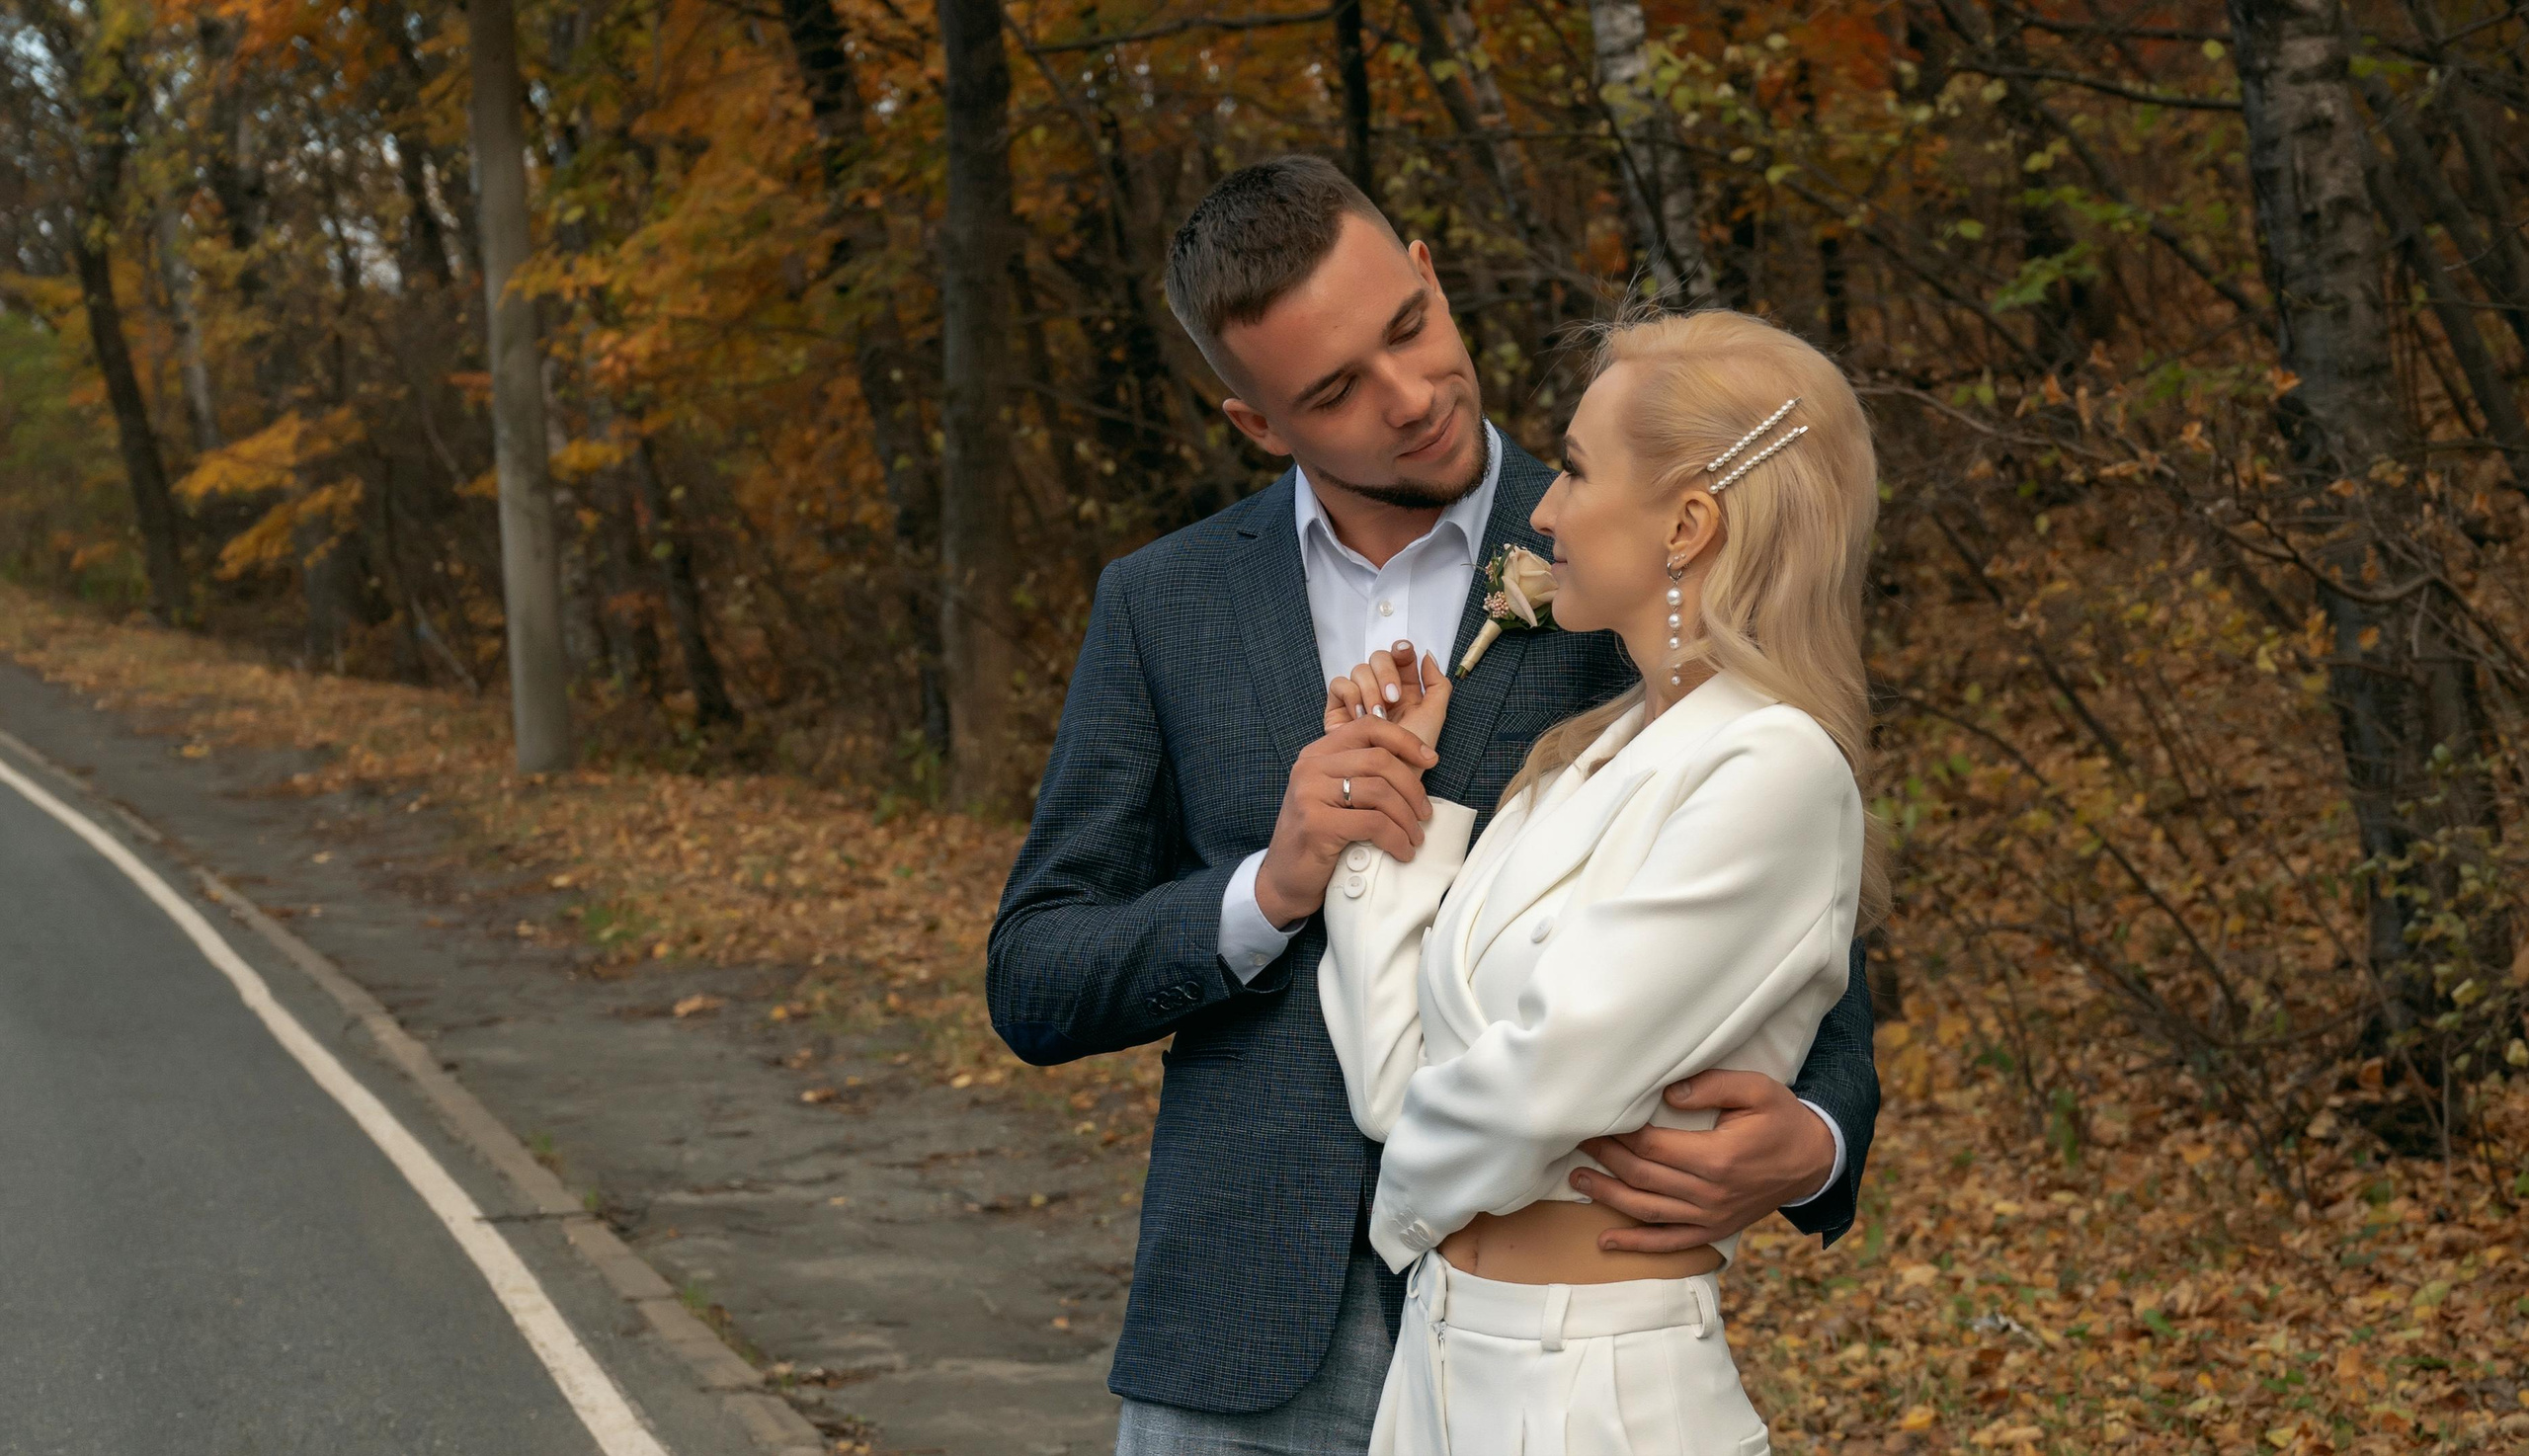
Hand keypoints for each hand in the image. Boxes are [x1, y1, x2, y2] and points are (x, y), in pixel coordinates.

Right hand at [1253, 703, 1438, 928]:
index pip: (1369, 727)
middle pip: (1379, 760)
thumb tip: (1417, 765)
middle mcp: (1310, 768)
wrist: (1284, 879)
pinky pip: (1373, 823)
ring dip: (1407, 818)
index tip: (1430, 760)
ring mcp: (1310, 794)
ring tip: (1414, 838)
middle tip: (1424, 814)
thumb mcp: (1335, 796)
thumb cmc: (1319, 838)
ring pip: (1380, 791)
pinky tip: (1401, 851)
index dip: (1406, 740)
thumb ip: (1362, 775)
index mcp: (1317, 754)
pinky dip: (1396, 839)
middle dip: (1412, 788)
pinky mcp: (1316, 824)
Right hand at [1325, 642, 1452, 750]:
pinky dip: (1351, 696)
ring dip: (1370, 690)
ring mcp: (1359, 699)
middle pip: (1378, 657)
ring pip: (1359, 669)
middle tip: (1392, 698)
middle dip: (1386, 673)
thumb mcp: (1434, 718)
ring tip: (1377, 716)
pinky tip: (1360, 717)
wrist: (1387, 780)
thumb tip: (1427, 656)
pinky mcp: (1338, 709)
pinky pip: (1339, 684)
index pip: (1400, 657)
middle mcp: (1381, 691)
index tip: (1405, 653)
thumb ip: (1438, 685)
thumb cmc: (1412, 755)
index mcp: (1405, 690)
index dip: (1401, 649)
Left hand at [1566, 1070, 1835, 1253]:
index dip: (1621, 1134)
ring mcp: (1711, 1216)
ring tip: (1577, 1180)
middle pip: (1643, 1176)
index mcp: (1717, 1157)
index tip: (1596, 1119)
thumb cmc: (1782, 1119)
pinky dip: (1636, 1244)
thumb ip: (1710, 1086)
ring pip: (1647, 1210)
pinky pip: (1669, 1242)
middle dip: (1606, 1158)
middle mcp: (1709, 1192)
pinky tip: (1606, 1242)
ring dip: (1608, 1197)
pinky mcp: (1714, 1230)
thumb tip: (1667, 1093)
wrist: (1814, 1160)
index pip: (1653, 1146)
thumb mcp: (1756, 1089)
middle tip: (1577, 1142)